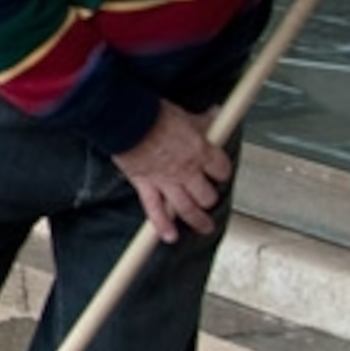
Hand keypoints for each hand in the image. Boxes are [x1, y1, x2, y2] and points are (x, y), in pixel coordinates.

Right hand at [113, 101, 233, 243]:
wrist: (128, 120)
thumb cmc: (154, 114)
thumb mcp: (186, 114)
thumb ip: (203, 121)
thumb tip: (216, 114)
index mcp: (201, 152)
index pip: (222, 170)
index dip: (221, 172)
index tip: (218, 173)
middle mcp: (187, 171)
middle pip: (207, 195)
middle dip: (210, 198)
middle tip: (209, 199)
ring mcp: (167, 182)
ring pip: (188, 209)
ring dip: (198, 220)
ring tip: (204, 227)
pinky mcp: (146, 186)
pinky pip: (156, 211)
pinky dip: (162, 226)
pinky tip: (170, 236)